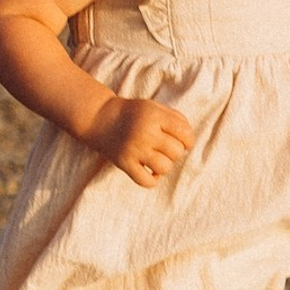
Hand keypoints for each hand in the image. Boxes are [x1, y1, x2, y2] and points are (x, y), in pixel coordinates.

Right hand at [80, 95, 194, 187]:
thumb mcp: (154, 108)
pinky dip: (152, 180)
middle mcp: (144, 132)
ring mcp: (134, 149)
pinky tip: (148, 170)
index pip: (186, 135)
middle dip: (174, 152)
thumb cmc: (133, 115)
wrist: (99, 117)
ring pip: (165, 168)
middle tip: (162, 148)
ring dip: (163, 166)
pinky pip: (147, 182)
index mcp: (153, 115)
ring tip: (154, 158)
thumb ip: (176, 119)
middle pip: (177, 153)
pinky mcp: (124, 163)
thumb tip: (190, 140)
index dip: (187, 141)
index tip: (179, 140)